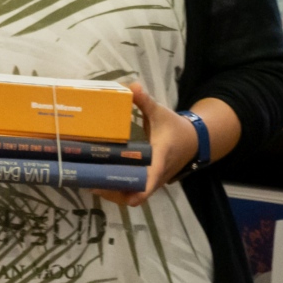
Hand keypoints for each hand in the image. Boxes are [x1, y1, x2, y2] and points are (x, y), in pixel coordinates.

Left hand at [94, 83, 198, 207]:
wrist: (192, 141)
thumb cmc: (174, 128)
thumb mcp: (160, 113)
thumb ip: (145, 101)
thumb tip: (132, 86)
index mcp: (159, 160)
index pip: (151, 179)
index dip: (140, 190)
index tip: (125, 195)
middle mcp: (156, 176)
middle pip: (136, 193)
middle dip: (114, 192)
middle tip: (91, 182)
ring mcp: (151, 181)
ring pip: (131, 194)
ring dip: (113, 193)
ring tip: (90, 182)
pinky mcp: (147, 182)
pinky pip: (132, 190)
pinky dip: (117, 189)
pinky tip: (100, 179)